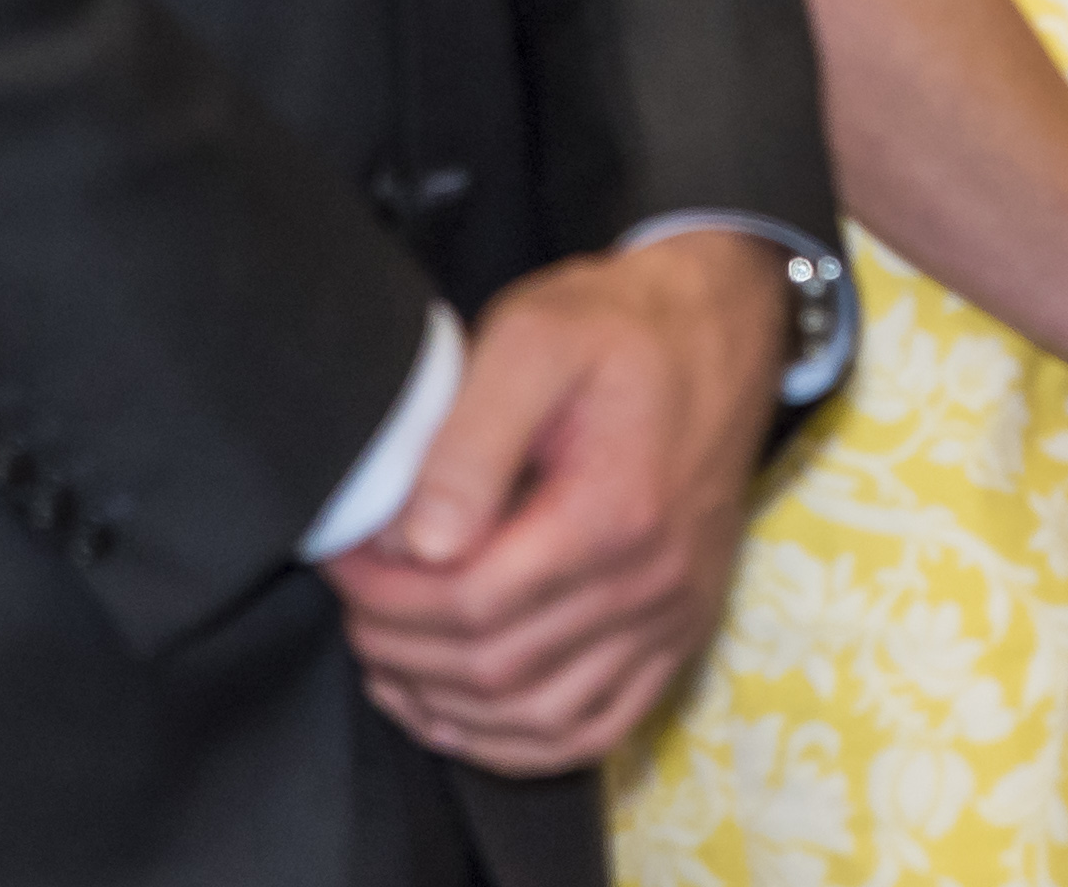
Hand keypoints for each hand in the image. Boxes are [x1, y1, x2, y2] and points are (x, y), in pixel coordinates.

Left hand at [327, 228, 786, 775]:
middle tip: (354, 602)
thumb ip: (470, 442)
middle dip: (399, 646)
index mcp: (615, 512)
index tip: (344, 559)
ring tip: (388, 657)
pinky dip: (515, 742)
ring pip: (538, 719)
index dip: (386, 597)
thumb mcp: (534, 337)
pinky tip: (457, 710)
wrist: (723, 330)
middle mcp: (653, 584)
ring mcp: (671, 619)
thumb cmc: (620, 326)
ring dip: (444, 706)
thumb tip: (419, 544)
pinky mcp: (679, 635)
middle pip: (496, 670)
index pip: (473, 603)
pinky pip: (594, 731)